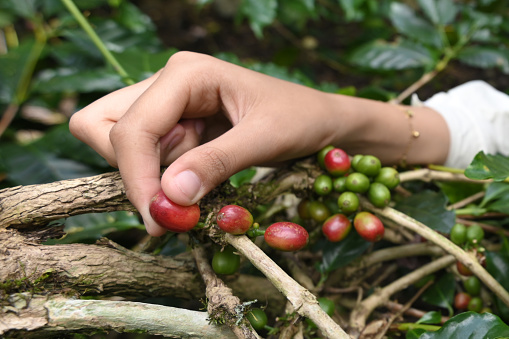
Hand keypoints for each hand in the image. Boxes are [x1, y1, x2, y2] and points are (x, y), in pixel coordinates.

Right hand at [69, 51, 343, 234]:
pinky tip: (198, 182)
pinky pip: (147, 159)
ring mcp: (167, 106)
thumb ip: (216, 163)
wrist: (319, 122)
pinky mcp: (174, 129)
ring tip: (198, 184)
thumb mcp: (265, 139)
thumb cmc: (301, 119)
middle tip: (170, 203)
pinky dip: (163, 180)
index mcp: (186, 73)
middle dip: (131, 171)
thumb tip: (168, 198)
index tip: (160, 219)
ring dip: (150, 176)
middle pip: (104, 128)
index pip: (131, 128)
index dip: (137, 176)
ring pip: (119, 146)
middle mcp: (167, 84)